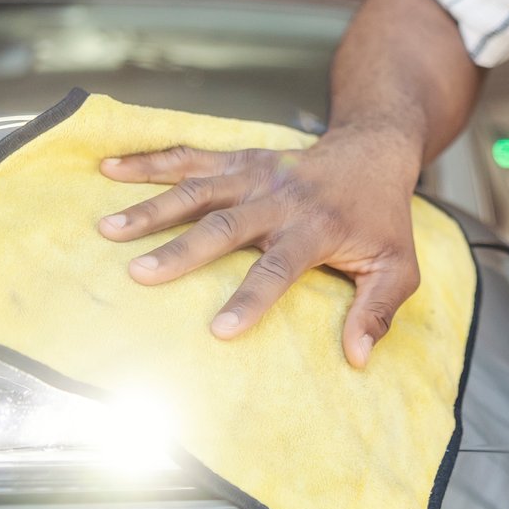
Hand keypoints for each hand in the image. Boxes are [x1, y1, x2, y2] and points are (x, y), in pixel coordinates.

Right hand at [95, 128, 423, 366]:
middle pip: (225, 226)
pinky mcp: (239, 159)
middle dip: (181, 250)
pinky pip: (191, 157)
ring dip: (151, 207)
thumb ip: (378, 311)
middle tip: (139, 275)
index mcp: (317, 228)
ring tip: (109, 228)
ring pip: (198, 188)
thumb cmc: (382, 218)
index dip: (251, 299)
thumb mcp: (399, 268)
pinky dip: (149, 161)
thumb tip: (358, 358)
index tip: (220, 330)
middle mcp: (280, 198)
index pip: (280, 268)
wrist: (372, 150)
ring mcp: (255, 174)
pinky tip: (110, 169)